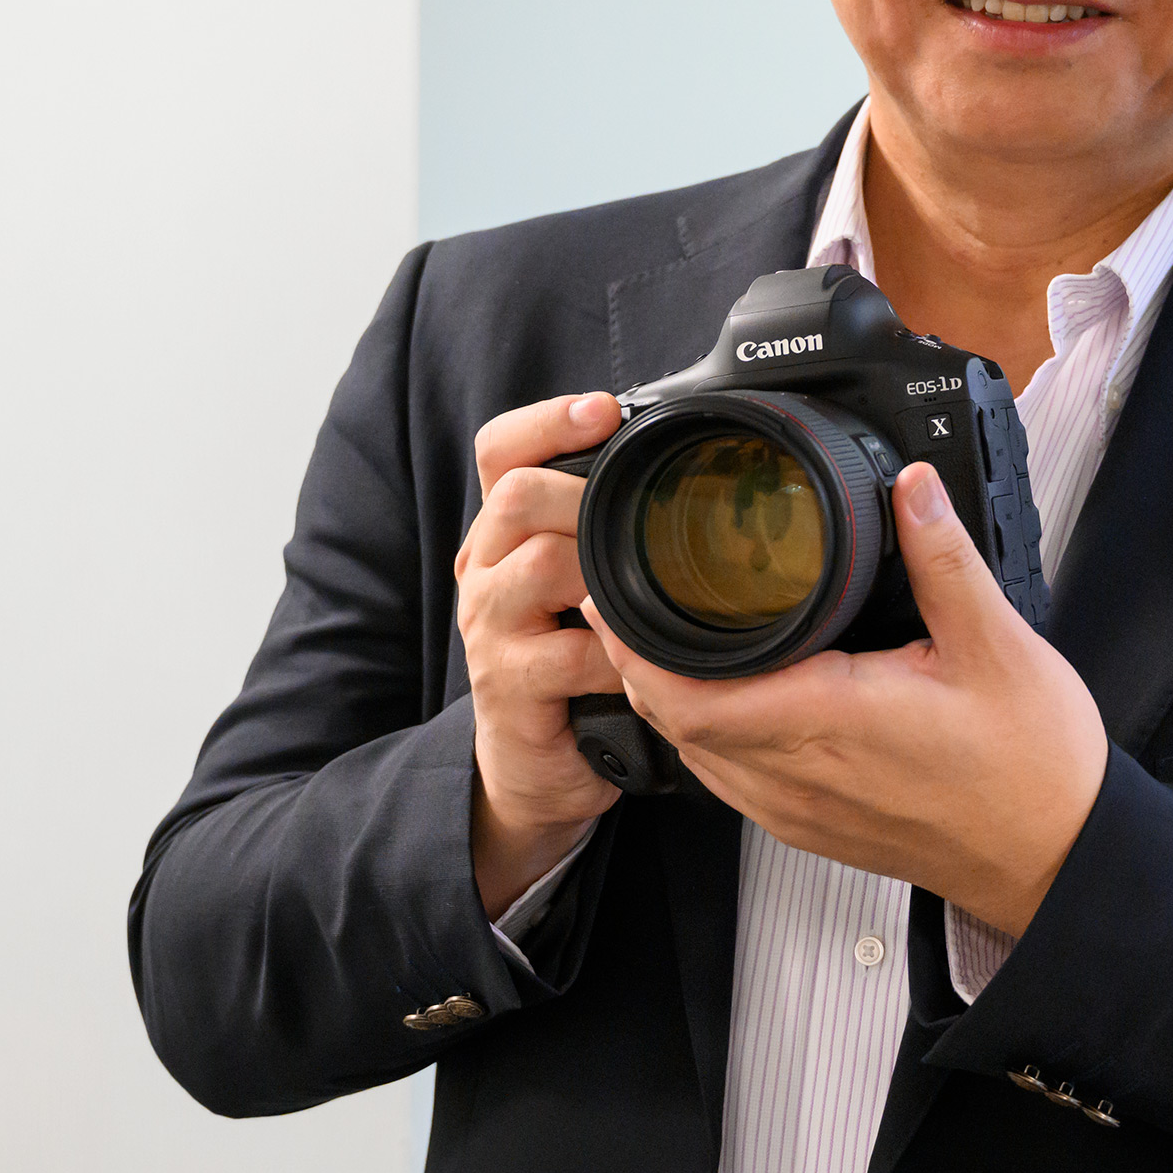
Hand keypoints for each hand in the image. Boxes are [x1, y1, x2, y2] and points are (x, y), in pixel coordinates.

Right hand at [455, 391, 625, 918]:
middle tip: (644, 515)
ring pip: (541, 564)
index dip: (548, 420)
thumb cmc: (572, 661)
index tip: (605, 409)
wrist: (535, 763)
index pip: (499, 449)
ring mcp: (491, 627)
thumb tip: (687, 466)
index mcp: (504, 532)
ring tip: (649, 591)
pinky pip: (570, 652)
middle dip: (586, 496)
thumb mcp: (583, 583)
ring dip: (606, 574)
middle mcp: (485, 568)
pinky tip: (645, 662)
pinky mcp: (509, 686)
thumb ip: (607, 530)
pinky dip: (619, 655)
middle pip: (516, 494)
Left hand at [590, 462, 1108, 935]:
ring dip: (667, 699)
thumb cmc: (1031, 769)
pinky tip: (722, 695)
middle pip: (676, 723)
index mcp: (832, 721)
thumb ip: (944, 558)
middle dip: (635, 661)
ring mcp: (799, 809)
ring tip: (659, 635)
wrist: (1054, 857)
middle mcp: (800, 774)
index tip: (617, 596)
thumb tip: (912, 486)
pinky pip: (729, 779)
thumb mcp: (998, 644)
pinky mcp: (811, 827)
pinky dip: (705, 733)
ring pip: (696, 756)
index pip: (692, 699)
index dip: (636, 651)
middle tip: (626, 597)